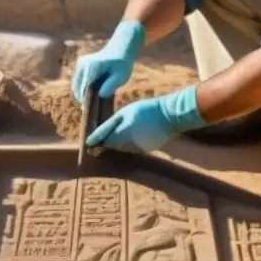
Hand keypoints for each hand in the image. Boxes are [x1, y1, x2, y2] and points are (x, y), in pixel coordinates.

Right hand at [71, 20, 145, 106]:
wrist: (120, 49)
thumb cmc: (122, 64)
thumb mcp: (122, 75)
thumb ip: (112, 85)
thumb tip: (101, 95)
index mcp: (92, 67)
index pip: (84, 88)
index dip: (85, 101)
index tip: (89, 112)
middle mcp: (83, 64)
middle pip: (77, 88)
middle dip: (82, 100)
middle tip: (90, 112)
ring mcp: (80, 64)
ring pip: (76, 85)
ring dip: (81, 95)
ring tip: (90, 106)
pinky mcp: (80, 65)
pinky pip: (78, 81)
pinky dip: (82, 89)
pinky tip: (90, 97)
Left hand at [87, 85, 207, 153]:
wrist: (169, 116)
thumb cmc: (145, 110)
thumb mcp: (124, 113)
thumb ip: (109, 125)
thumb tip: (95, 137)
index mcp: (121, 136)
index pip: (105, 143)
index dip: (98, 142)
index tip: (90, 143)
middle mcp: (129, 147)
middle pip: (114, 147)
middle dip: (109, 141)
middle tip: (106, 134)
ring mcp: (139, 150)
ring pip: (124, 148)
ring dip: (120, 142)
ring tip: (123, 131)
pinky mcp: (147, 150)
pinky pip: (134, 148)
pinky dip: (131, 142)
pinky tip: (136, 133)